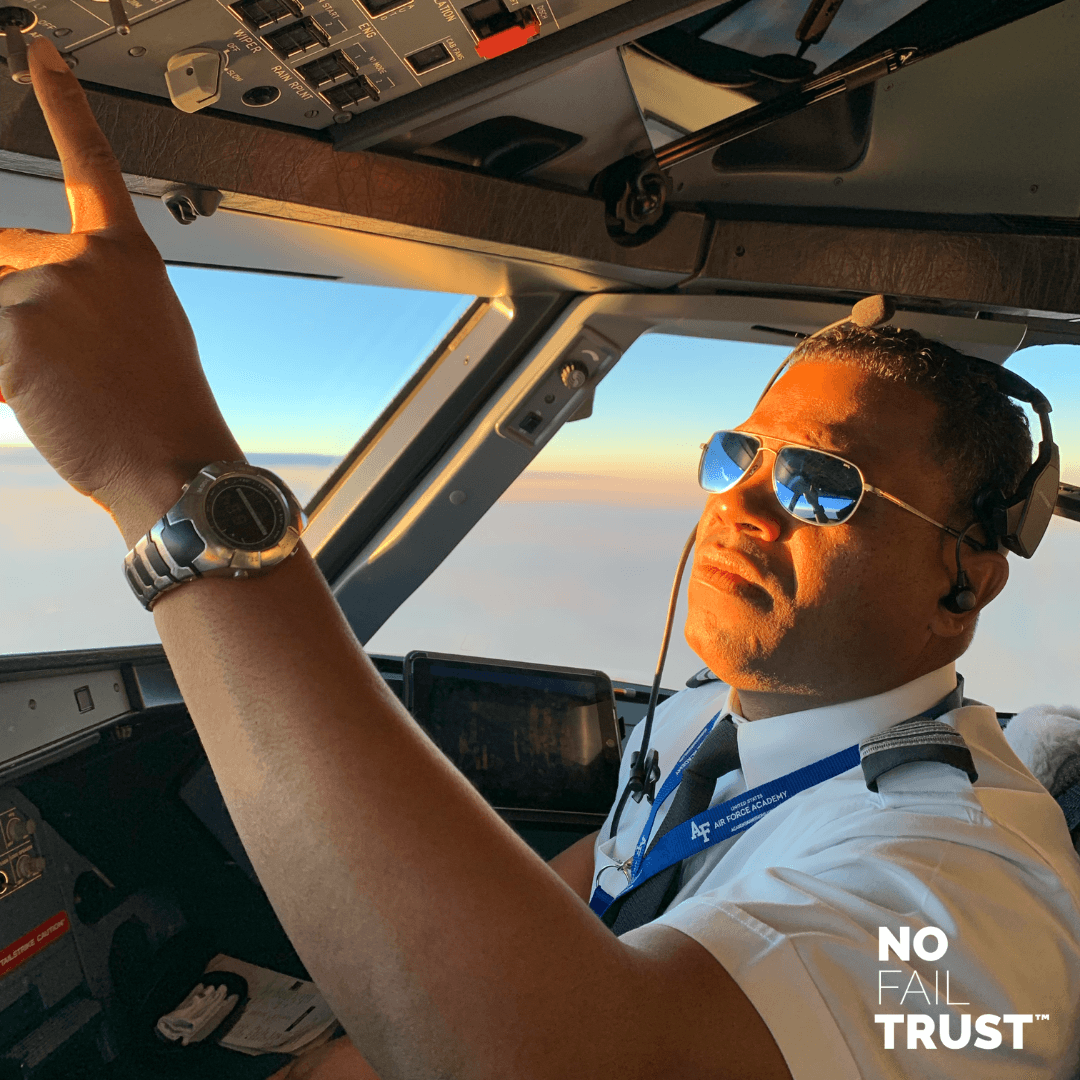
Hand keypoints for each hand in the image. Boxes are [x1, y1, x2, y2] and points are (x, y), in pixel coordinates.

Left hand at [0, 39, 240, 542]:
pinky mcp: (12, 328)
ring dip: (10, 352)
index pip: (90, 163)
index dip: (64, 104)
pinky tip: (47, 404)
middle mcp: (88, 259)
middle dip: (10, 303)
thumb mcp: (144, 335)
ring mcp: (49, 289)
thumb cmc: (163, 412)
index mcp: (129, 257)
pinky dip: (2, 382)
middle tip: (56, 359)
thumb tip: (23, 290)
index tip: (40, 55)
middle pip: (4, 253)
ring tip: (66, 395)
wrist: (175, 466)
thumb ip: (90, 294)